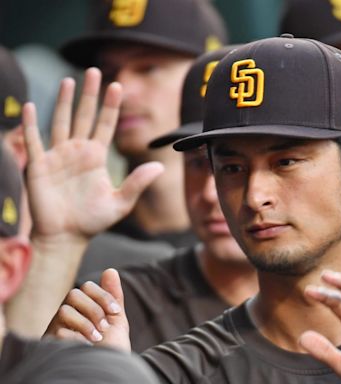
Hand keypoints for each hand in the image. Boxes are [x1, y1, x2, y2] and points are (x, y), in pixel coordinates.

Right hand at [23, 68, 163, 239]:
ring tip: (69, 81)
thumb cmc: (93, 221)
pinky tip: (31, 107)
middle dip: (90, 94)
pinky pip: (34, 141)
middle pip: (84, 116)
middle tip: (95, 71)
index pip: (106, 125)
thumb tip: (159, 167)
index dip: (111, 106)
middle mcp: (78, 151)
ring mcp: (57, 156)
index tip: (118, 86)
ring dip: (64, 101)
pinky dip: (31, 125)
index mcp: (97, 157)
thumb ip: (137, 184)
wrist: (66, 237)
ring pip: (61, 122)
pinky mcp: (39, 166)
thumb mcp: (121, 203)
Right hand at [45, 268, 130, 351]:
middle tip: (104, 326)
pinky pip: (59, 330)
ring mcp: (57, 328)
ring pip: (65, 309)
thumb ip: (113, 296)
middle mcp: (68, 315)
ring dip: (85, 322)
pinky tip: (86, 346)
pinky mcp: (50, 342)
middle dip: (94, 308)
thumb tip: (111, 270)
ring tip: (97, 338)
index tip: (115, 312)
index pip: (87, 288)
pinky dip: (77, 336)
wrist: (105, 371)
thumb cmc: (110, 348)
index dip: (103, 296)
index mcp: (84, 308)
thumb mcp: (116, 320)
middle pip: (75, 294)